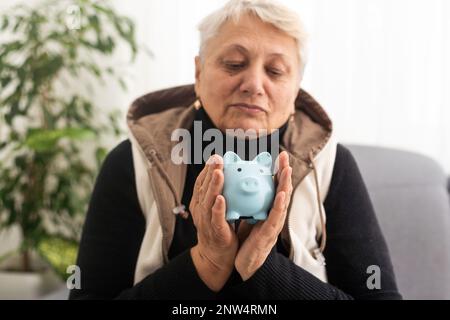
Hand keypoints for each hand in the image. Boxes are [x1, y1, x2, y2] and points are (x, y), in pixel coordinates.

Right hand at [190, 155, 238, 290]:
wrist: (216, 256)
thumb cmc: (219, 230)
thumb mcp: (217, 209)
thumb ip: (221, 194)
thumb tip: (232, 177)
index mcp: (200, 203)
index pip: (201, 183)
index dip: (206, 169)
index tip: (214, 156)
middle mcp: (200, 210)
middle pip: (203, 188)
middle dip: (209, 172)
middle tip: (217, 158)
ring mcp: (206, 221)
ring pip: (208, 201)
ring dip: (213, 186)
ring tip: (218, 172)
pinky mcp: (215, 232)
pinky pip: (216, 219)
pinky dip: (217, 208)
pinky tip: (221, 199)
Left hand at [235, 151, 292, 280]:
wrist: (245, 263)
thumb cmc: (248, 240)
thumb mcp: (248, 216)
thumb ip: (249, 202)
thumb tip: (243, 184)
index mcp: (269, 209)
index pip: (275, 187)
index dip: (278, 171)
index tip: (280, 155)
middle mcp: (275, 215)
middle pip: (282, 190)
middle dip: (285, 173)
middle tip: (285, 156)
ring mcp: (274, 224)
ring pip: (283, 201)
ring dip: (285, 184)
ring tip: (286, 169)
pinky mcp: (270, 234)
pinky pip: (275, 217)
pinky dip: (279, 205)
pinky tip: (280, 194)